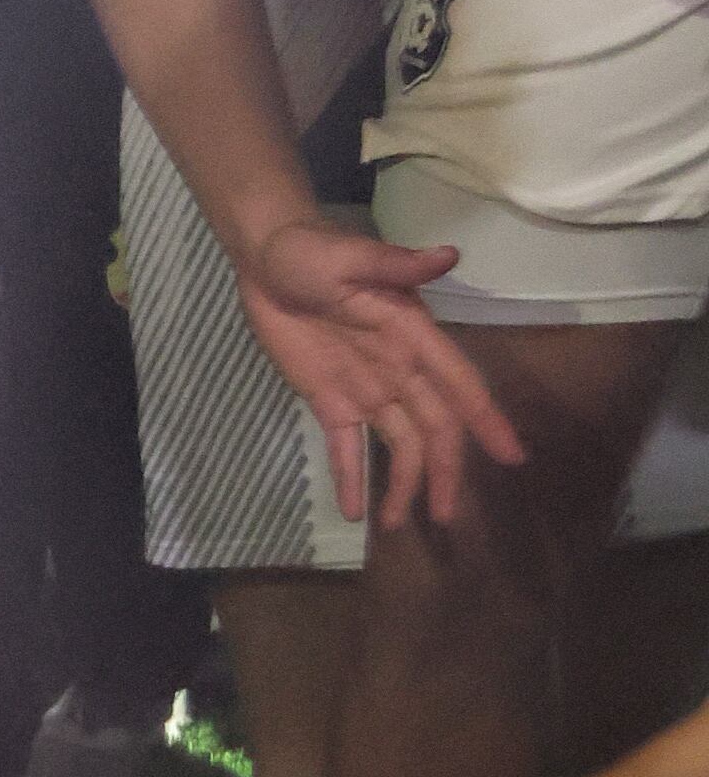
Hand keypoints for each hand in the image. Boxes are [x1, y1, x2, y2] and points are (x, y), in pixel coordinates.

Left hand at [235, 209, 524, 526]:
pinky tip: (355, 513)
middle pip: (432, 429)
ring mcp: (366, 390)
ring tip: (397, 525)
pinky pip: (346, 448)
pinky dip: (350, 478)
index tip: (510, 456)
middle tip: (447, 517)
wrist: (265, 259)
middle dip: (443, 471)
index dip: (485, 419)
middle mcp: (400, 370)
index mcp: (413, 336)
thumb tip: (447, 256)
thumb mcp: (352, 257)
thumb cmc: (313, 251)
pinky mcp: (330, 401)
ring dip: (402, 485)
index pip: (458, 384)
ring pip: (398, 445)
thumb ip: (398, 264)